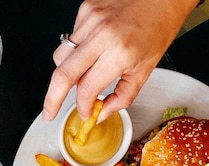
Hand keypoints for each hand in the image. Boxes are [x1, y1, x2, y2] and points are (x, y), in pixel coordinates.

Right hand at [43, 0, 193, 122]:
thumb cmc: (159, 26)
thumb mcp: (146, 68)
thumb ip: (123, 96)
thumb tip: (102, 112)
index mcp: (120, 53)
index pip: (87, 88)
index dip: (83, 106)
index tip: (84, 112)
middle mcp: (102, 35)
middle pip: (62, 75)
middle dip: (52, 99)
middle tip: (49, 112)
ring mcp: (90, 20)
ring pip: (61, 57)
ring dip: (66, 72)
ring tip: (81, 73)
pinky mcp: (85, 10)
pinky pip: (70, 39)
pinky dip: (76, 50)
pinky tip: (93, 46)